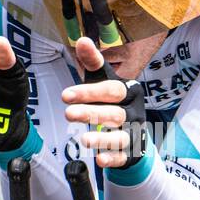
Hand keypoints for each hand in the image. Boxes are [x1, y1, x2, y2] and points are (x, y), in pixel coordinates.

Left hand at [61, 38, 146, 168]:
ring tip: (83, 139)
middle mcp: (134, 111)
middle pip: (114, 113)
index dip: (89, 92)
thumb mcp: (102, 80)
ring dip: (102, 138)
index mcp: (129, 90)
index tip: (65, 95)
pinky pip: (123, 156)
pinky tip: (99, 160)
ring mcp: (134, 132)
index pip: (111, 89)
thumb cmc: (112, 100)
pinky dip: (112, 158)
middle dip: (91, 113)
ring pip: (120, 136)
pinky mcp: (131, 152)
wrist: (133, 130)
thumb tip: (83, 40)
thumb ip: (92, 62)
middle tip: (67, 114)